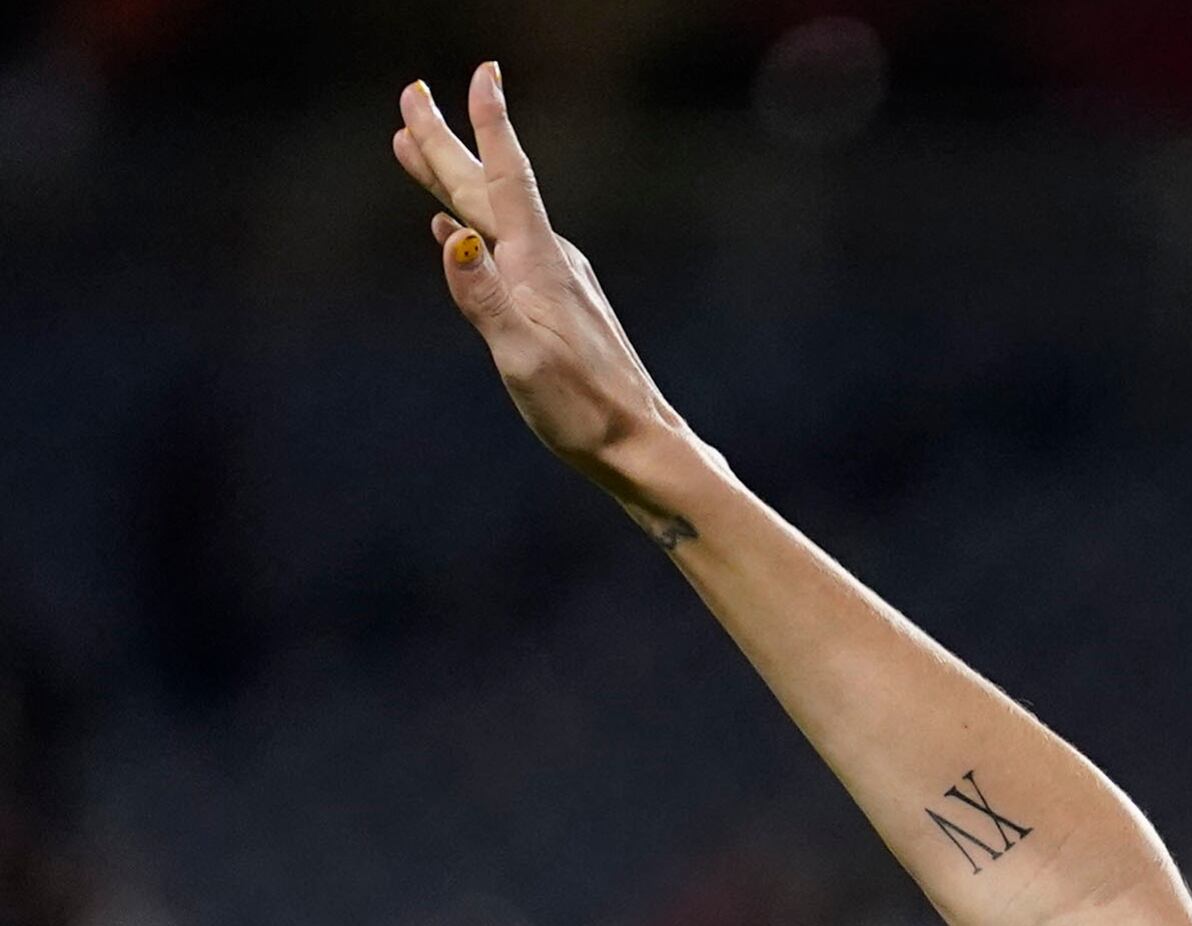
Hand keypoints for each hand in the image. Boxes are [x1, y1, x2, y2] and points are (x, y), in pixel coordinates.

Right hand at [391, 64, 692, 540]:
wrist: (638, 445)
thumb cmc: (582, 409)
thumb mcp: (521, 356)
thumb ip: (482, 296)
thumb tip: (452, 235)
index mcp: (538, 264)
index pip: (506, 177)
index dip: (487, 123)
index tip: (482, 71)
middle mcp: (548, 261)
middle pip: (487, 188)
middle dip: (445, 142)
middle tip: (410, 94)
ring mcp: (553, 282)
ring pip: (490, 216)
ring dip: (451, 181)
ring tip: (413, 147)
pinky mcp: (554, 307)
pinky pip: (500, 251)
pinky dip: (469, 231)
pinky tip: (451, 234)